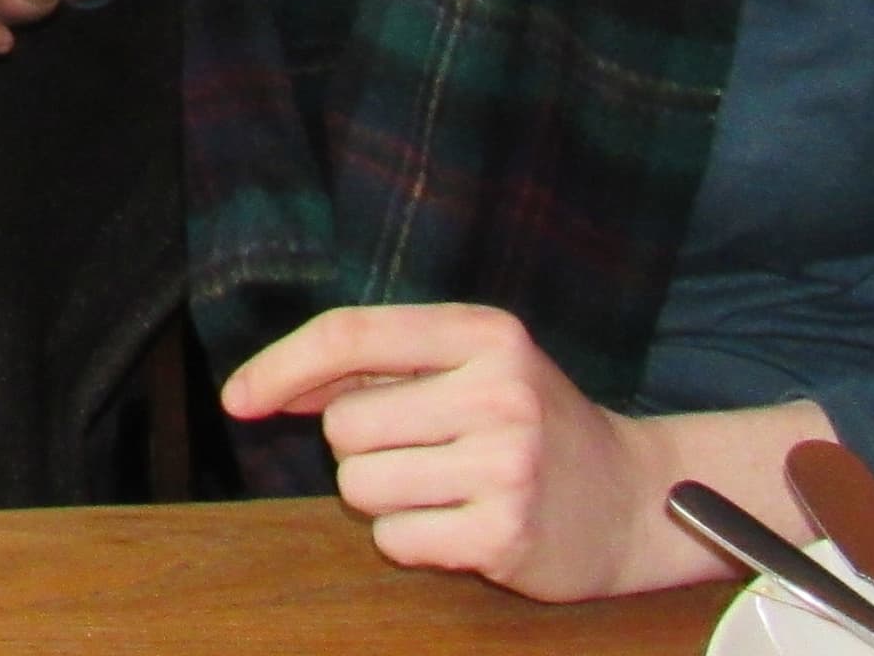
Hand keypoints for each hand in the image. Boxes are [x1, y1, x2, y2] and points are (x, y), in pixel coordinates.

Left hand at [219, 305, 805, 601]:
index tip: (237, 399)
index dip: (281, 366)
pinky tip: (464, 525)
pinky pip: (395, 539)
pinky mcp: (506, 533)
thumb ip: (379, 368)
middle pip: (345, 424)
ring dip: (386, 497)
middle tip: (426, 452)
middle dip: (364, 447)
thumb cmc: (531, 425)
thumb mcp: (473, 368)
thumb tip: (269, 388)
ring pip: (361, 485)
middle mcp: (499, 391)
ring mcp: (507, 464)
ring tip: (448, 488)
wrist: (635, 499)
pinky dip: (415, 540)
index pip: (352, 334)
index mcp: (485, 333)